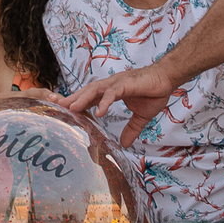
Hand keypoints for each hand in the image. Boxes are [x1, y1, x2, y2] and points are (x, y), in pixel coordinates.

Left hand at [64, 62, 178, 146]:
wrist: (167, 78)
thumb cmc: (153, 92)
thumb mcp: (141, 116)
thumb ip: (131, 128)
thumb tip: (125, 144)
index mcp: (112, 91)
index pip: (90, 97)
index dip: (78, 103)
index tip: (64, 112)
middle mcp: (111, 85)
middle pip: (87, 92)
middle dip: (72, 99)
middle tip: (57, 108)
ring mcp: (118, 83)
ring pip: (95, 89)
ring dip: (83, 99)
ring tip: (71, 109)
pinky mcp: (127, 83)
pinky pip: (113, 93)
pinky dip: (105, 102)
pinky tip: (99, 112)